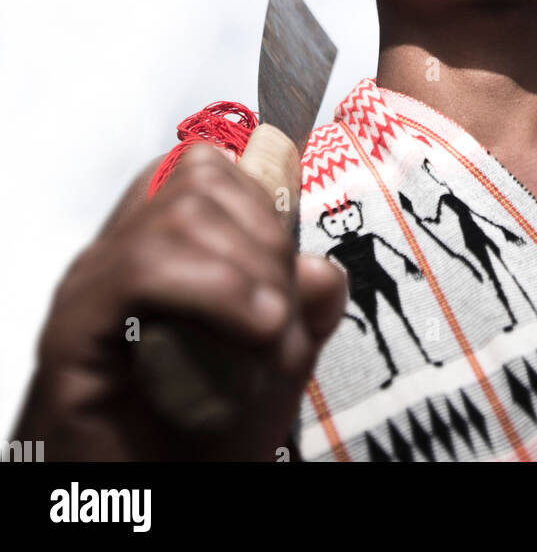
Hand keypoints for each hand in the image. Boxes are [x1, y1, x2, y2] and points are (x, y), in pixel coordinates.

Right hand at [10, 128, 347, 460]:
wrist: (139, 513)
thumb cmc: (194, 447)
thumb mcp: (269, 372)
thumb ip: (301, 314)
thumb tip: (321, 269)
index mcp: (158, 248)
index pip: (208, 166)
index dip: (267, 197)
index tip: (296, 268)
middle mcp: (118, 256)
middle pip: (201, 177)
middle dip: (268, 238)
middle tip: (287, 319)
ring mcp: (92, 288)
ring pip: (181, 213)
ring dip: (251, 270)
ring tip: (274, 337)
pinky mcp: (71, 329)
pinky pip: (144, 267)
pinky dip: (217, 289)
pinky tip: (257, 329)